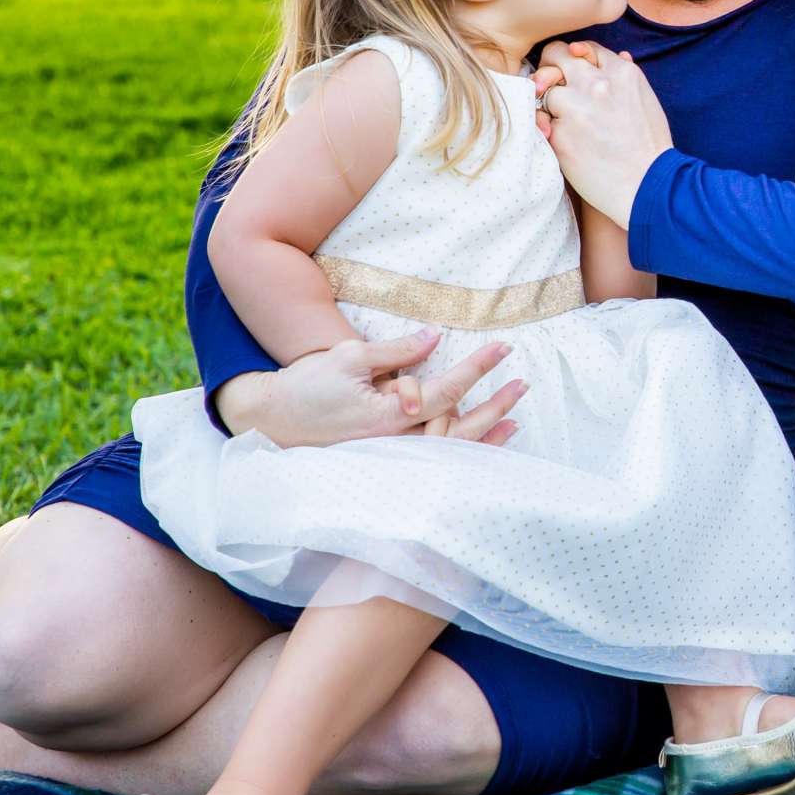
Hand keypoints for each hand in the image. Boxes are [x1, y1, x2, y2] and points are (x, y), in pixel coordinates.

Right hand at [215, 331, 526, 448]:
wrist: (271, 421)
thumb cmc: (308, 386)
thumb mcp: (350, 357)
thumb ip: (396, 351)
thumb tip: (435, 336)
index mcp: (388, 414)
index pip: (446, 389)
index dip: (476, 368)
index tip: (503, 348)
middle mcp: (394, 441)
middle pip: (457, 427)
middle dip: (493, 405)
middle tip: (523, 384)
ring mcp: (390, 455)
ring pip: (448, 449)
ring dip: (484, 434)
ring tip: (516, 418)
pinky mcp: (384, 459)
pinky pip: (433, 458)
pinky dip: (461, 449)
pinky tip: (481, 441)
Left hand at [533, 40, 673, 226]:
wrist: (649, 186)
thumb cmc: (651, 147)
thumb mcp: (648, 101)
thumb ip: (627, 77)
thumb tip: (620, 55)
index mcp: (622, 72)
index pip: (585, 48)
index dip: (575, 59)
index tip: (572, 72)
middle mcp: (597, 83)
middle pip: (555, 54)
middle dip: (551, 68)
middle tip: (550, 85)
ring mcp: (576, 107)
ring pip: (543, 88)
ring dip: (549, 104)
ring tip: (564, 123)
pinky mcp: (559, 134)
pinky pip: (540, 120)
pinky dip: (548, 130)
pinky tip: (565, 143)